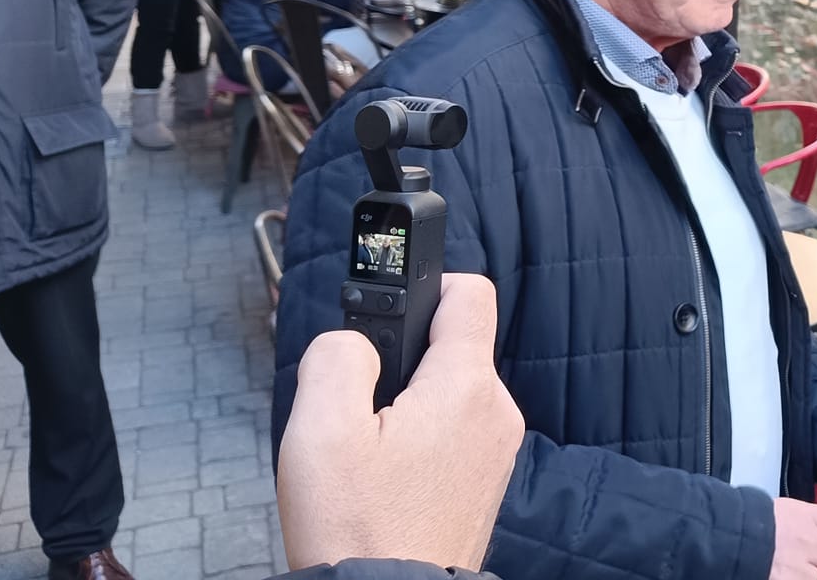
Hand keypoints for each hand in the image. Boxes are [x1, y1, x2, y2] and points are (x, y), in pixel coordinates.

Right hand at [278, 274, 523, 570]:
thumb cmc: (358, 529)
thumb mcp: (320, 430)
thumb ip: (336, 357)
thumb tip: (354, 340)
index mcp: (465, 387)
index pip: (468, 293)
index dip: (425, 287)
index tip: (387, 315)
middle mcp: (495, 412)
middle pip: (451, 348)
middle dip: (401, 363)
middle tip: (355, 408)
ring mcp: (496, 450)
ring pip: (448, 394)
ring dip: (406, 407)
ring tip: (366, 453)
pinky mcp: (485, 481)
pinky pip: (453, 434)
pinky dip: (419, 442)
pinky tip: (385, 477)